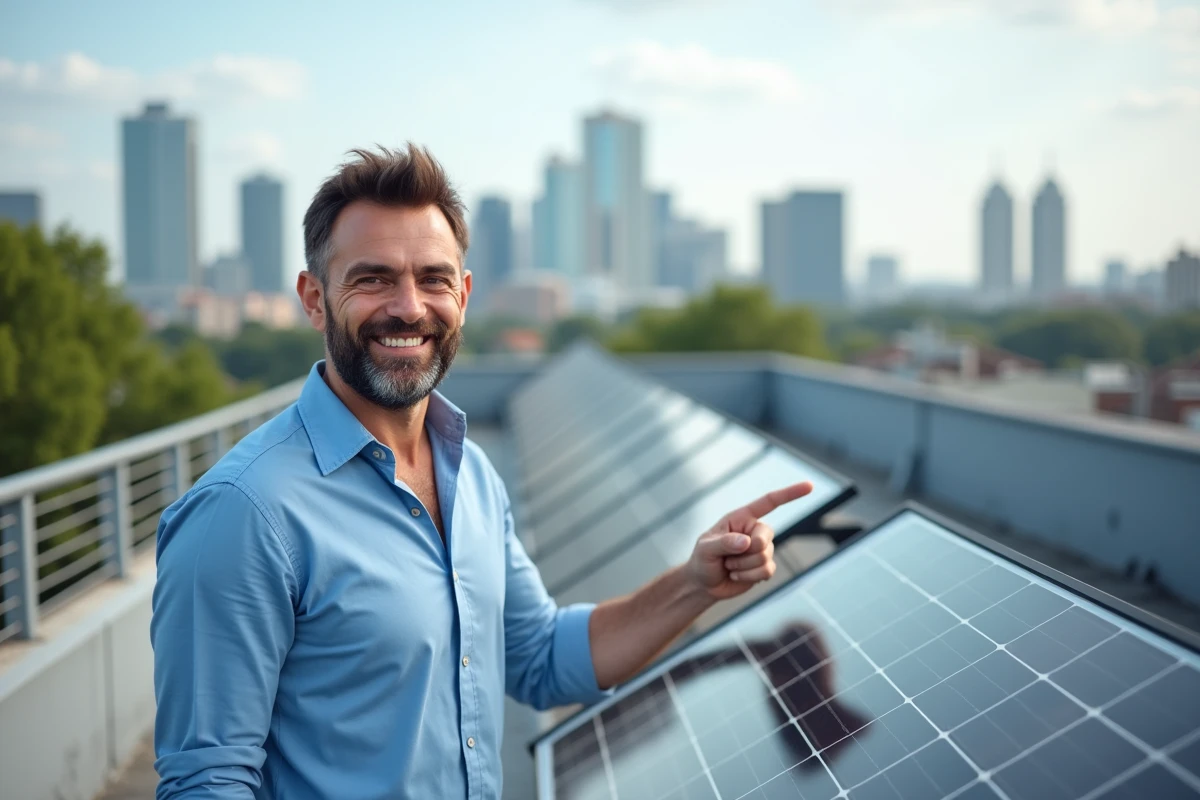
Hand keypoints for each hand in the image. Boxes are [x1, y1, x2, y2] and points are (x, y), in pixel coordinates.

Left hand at [686, 482, 813, 599]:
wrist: (705, 583)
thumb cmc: (703, 560)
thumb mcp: (705, 549)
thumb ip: (724, 543)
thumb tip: (747, 542)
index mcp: (742, 517)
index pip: (769, 502)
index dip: (790, 494)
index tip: (810, 485)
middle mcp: (755, 530)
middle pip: (765, 538)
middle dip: (746, 552)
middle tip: (727, 558)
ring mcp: (762, 549)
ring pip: (765, 558)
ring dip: (743, 567)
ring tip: (729, 566)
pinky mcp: (765, 567)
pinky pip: (767, 571)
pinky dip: (749, 577)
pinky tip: (736, 575)